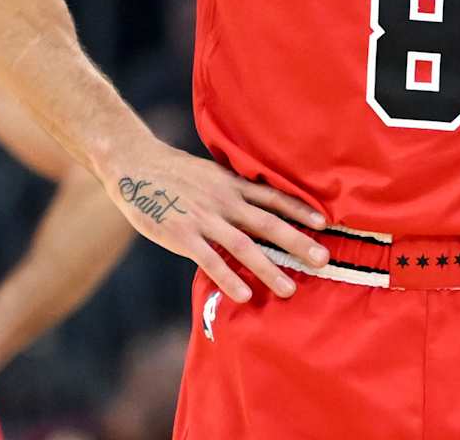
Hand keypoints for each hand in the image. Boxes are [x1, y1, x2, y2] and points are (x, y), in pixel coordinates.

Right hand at [105, 136, 329, 303]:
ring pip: (244, 246)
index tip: (324, 223)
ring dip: (268, 268)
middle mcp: (224, 201)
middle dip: (297, 242)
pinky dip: (228, 277)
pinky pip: (209, 260)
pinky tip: (244, 295)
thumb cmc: (174, 173)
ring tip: (289, 289)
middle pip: (268, 223)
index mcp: (232, 185)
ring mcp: (204, 219)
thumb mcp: (210, 174)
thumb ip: (233, 190)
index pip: (273, 197)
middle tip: (323, 260)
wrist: (134, 164)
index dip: (300, 209)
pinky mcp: (182, 235)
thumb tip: (258, 205)